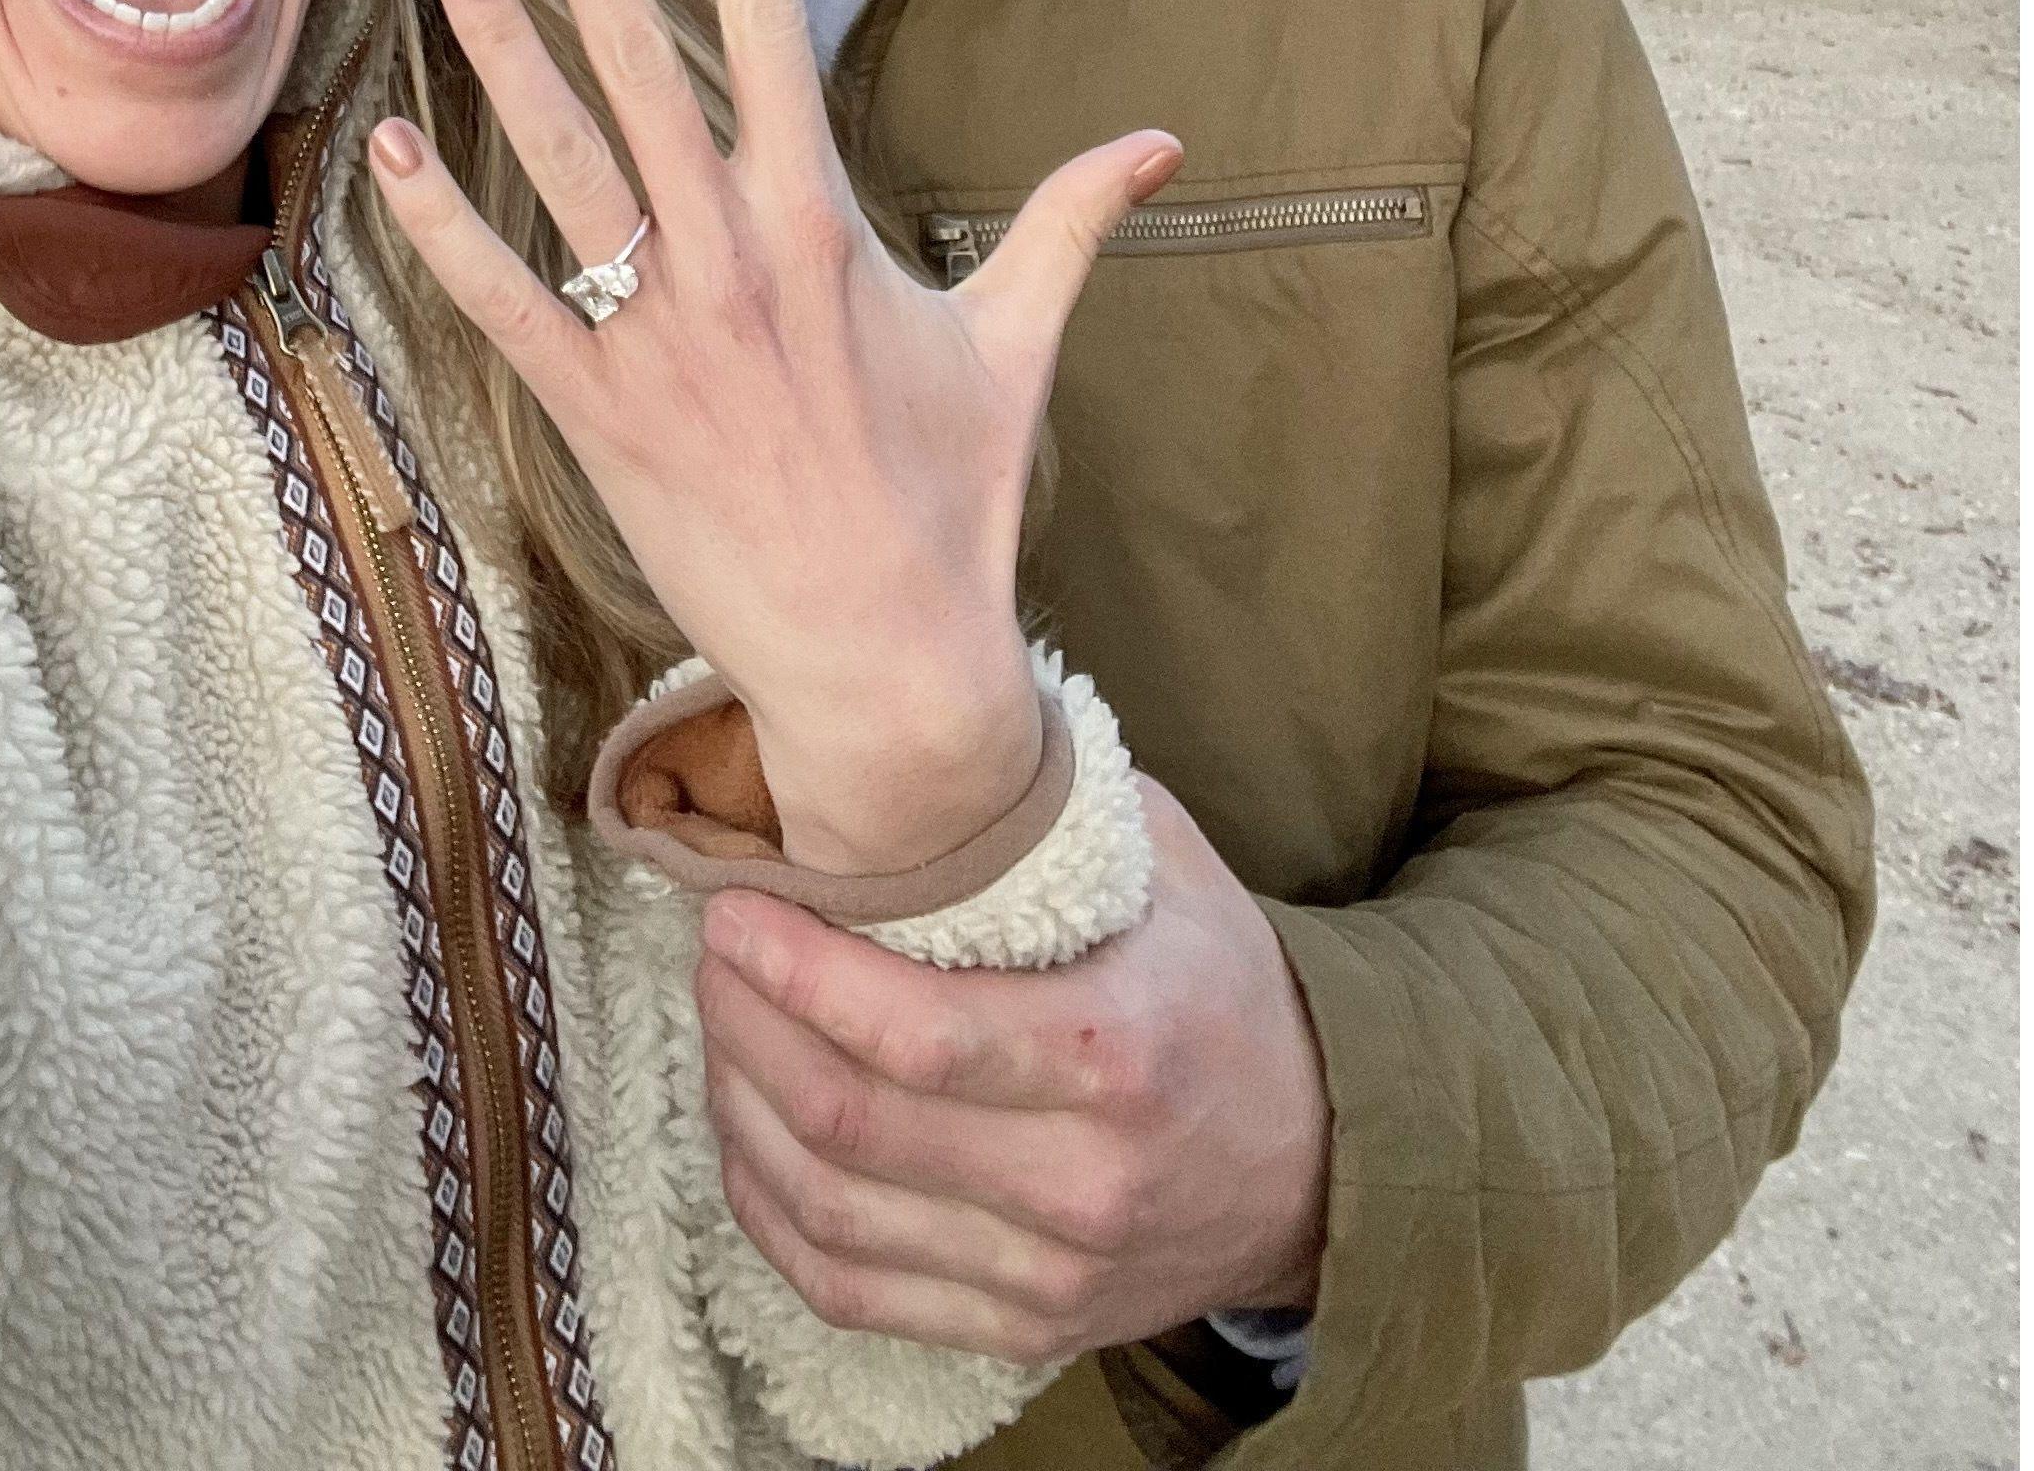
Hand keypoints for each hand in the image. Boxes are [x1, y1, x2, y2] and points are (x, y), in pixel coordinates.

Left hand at [362, 0, 1177, 876]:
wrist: (888, 662)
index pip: (770, 29)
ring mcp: (656, 334)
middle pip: (643, 67)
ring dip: (500, 54)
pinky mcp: (598, 415)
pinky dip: (443, 229)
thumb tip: (1160, 141)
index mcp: (822, 222)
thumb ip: (1070, 223)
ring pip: (561, 163)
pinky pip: (504, 304)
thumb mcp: (1015, 344)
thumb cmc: (952, 500)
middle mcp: (731, 258)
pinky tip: (391, 150)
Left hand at [692, 774, 1333, 1360]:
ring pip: (831, 1213)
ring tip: (721, 1025)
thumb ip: (1044, 800)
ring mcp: (1048, 1274)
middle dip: (748, 1025)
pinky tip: (746, 1132)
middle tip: (715, 950)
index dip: (797, 973)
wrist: (1318, 1160)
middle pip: (853, 1124)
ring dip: (741, 1112)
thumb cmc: (1220, 984)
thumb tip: (913, 705)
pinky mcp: (1020, 1327)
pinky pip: (850, 1289)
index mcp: (1117, 1054)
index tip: (734, 907)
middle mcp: (1081, 1183)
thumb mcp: (1164, 863)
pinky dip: (770, 1213)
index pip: (916, 1035)